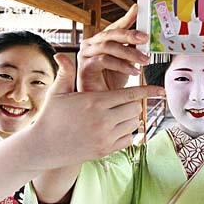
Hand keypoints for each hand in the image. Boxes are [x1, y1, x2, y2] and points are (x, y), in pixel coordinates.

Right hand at [28, 54, 164, 169]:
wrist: (42, 147)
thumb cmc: (51, 116)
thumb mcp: (58, 92)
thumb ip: (66, 72)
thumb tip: (61, 52)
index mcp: (94, 102)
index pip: (130, 94)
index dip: (148, 91)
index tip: (161, 90)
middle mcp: (103, 120)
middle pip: (134, 108)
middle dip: (132, 102)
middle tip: (121, 101)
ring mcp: (105, 137)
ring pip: (133, 123)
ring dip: (130, 117)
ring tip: (116, 114)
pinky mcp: (106, 150)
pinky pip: (128, 139)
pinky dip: (127, 133)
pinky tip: (114, 128)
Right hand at [77, 4, 149, 91]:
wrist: (103, 103)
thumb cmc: (112, 82)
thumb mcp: (127, 62)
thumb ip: (133, 49)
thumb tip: (145, 37)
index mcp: (102, 40)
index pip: (116, 26)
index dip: (127, 18)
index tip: (138, 10)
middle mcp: (92, 44)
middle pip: (111, 33)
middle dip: (130, 34)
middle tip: (145, 38)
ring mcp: (86, 54)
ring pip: (108, 46)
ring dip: (129, 53)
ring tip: (144, 60)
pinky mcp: (84, 67)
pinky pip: (103, 60)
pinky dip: (121, 65)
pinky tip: (133, 71)